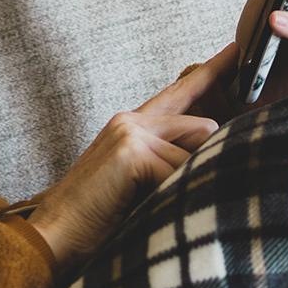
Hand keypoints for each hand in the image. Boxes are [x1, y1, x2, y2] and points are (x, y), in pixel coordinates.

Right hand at [26, 43, 236, 270]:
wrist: (52, 238)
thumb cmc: (97, 220)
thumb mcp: (139, 183)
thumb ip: (169, 161)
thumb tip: (215, 155)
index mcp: (132, 125)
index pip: (180, 91)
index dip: (210, 71)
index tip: (236, 49)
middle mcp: (131, 120)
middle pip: (202, 127)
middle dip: (207, 160)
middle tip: (185, 192)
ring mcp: (130, 132)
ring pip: (195, 153)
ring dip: (187, 185)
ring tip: (157, 208)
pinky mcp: (131, 151)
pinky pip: (179, 173)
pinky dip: (173, 198)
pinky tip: (150, 212)